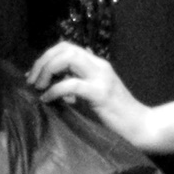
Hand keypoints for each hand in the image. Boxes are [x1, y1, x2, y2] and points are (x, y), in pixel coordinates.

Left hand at [26, 41, 154, 147]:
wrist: (142, 127)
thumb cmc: (117, 114)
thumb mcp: (94, 94)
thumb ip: (78, 84)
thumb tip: (53, 82)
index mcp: (97, 64)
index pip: (67, 47)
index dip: (46, 56)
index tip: (34, 74)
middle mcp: (99, 65)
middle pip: (64, 48)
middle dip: (43, 60)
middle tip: (32, 80)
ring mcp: (101, 77)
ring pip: (67, 58)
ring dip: (47, 70)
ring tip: (38, 87)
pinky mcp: (101, 93)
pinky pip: (71, 84)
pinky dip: (54, 90)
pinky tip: (48, 99)